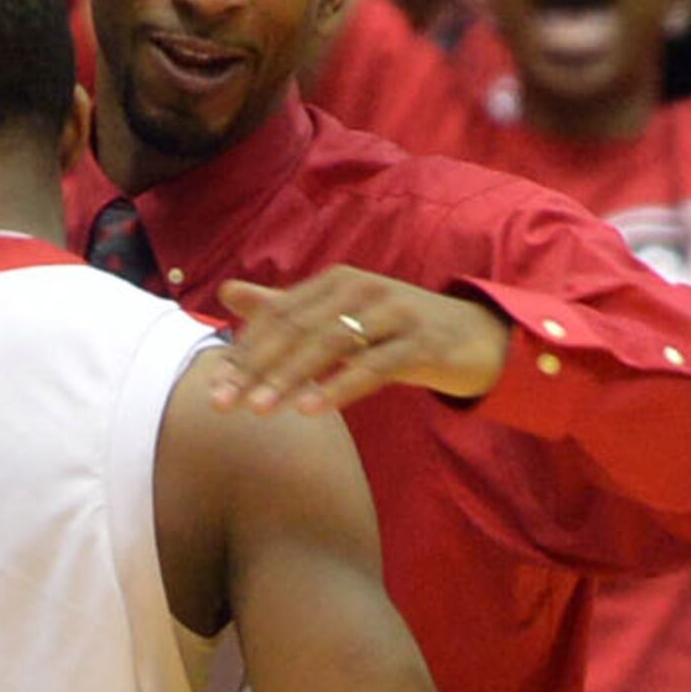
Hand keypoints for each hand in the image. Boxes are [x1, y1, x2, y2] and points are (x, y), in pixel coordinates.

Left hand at [214, 270, 511, 411]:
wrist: (476, 338)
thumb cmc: (397, 331)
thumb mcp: (339, 318)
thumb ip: (285, 308)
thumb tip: (226, 292)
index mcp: (336, 282)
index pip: (279, 317)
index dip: (244, 352)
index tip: (214, 388)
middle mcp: (362, 288)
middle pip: (297, 330)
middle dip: (255, 368)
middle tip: (222, 403)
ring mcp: (394, 312)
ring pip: (330, 345)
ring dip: (289, 378)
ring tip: (259, 409)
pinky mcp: (422, 341)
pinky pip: (374, 365)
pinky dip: (340, 386)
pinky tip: (311, 409)